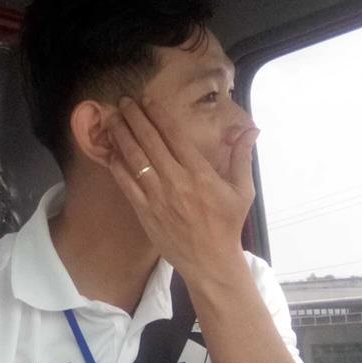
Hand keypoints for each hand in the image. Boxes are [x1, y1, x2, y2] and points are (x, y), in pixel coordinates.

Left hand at [106, 96, 259, 280]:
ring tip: (113, 119)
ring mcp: (157, 197)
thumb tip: (251, 130)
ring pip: (134, 159)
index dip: (158, 115)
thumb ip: (242, 157)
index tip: (147, 101)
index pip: (174, 135)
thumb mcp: (243, 191)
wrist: (209, 261)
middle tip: (124, 102)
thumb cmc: (227, 225)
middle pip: (150, 141)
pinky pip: (126, 183)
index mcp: (200, 173)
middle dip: (135, 118)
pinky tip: (110, 151)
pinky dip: (117, 165)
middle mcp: (176, 181)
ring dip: (122, 136)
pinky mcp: (144, 211)